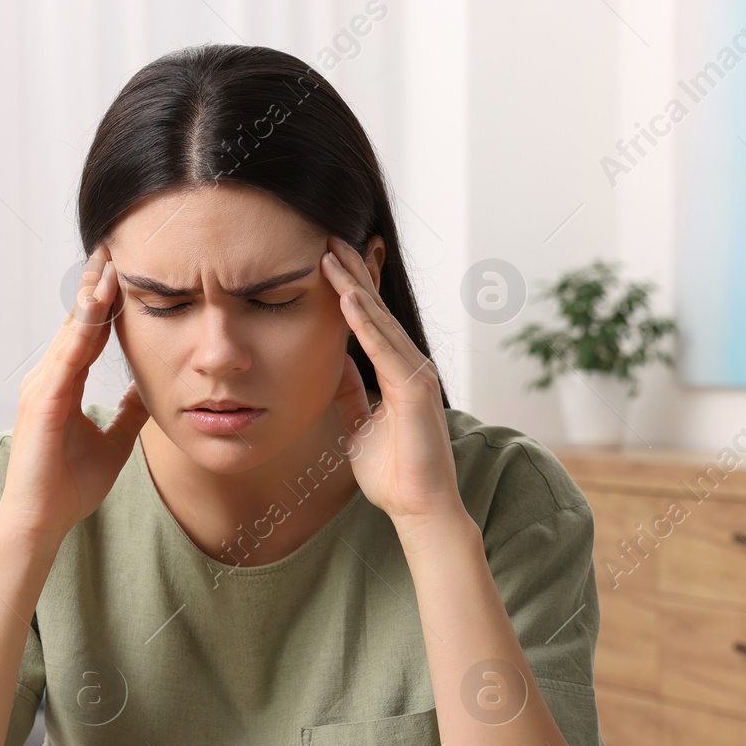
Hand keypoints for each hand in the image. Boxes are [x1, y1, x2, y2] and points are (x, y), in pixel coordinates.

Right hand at [0, 245, 148, 543]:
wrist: (41, 521)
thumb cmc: (68, 487)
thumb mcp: (113, 442)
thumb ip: (128, 413)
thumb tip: (150, 390)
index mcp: (63, 384)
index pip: (88, 331)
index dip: (105, 300)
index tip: (123, 267)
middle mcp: (48, 378)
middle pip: (76, 321)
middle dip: (96, 283)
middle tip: (115, 244)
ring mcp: (41, 387)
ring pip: (71, 331)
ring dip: (92, 296)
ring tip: (111, 261)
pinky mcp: (43, 402)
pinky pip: (68, 356)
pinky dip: (84, 328)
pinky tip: (99, 304)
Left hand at [319, 237, 464, 530]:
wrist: (418, 508)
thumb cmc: (393, 474)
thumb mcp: (359, 426)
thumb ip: (350, 394)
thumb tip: (333, 366)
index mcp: (396, 373)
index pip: (370, 322)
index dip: (350, 289)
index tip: (327, 258)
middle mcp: (410, 366)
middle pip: (376, 311)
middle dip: (352, 274)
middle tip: (328, 237)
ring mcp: (415, 375)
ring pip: (380, 322)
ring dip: (354, 287)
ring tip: (331, 255)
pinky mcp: (414, 390)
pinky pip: (384, 350)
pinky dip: (365, 323)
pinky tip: (348, 298)